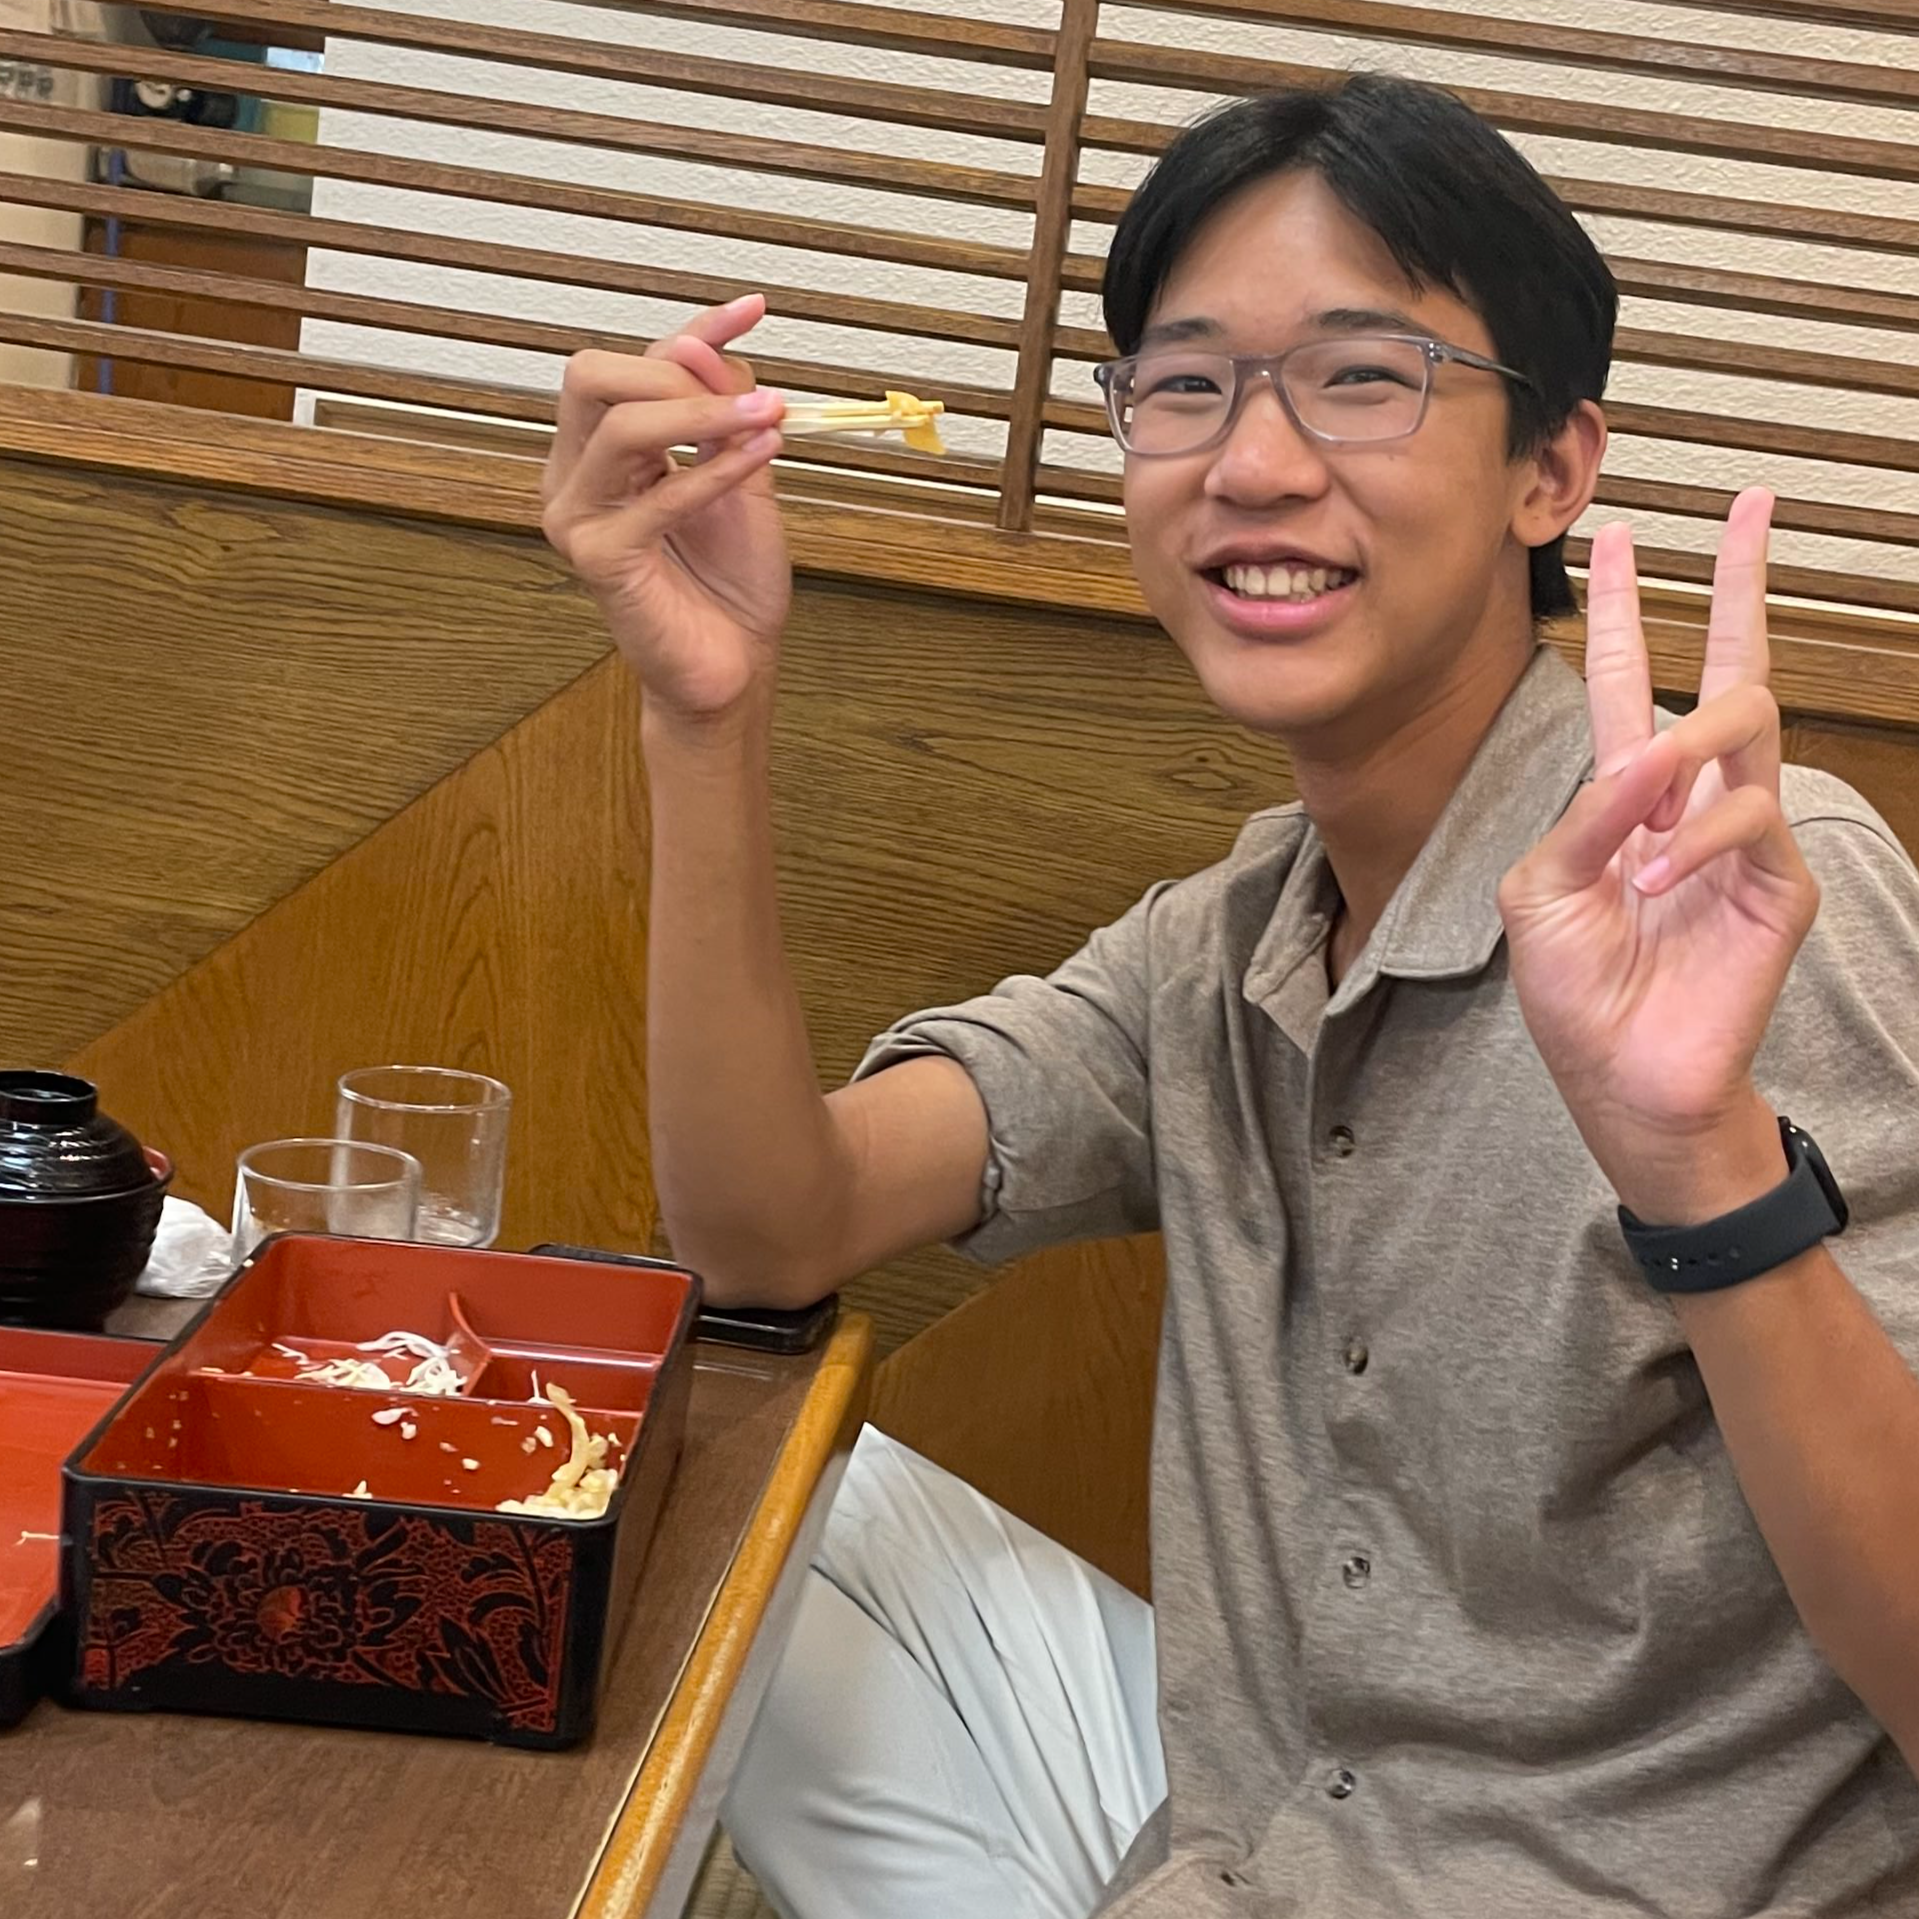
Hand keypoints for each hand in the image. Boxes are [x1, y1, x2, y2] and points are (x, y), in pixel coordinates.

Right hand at [541, 294, 791, 722]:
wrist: (736, 663)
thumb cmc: (732, 581)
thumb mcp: (740, 473)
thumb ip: (725, 411)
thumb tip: (712, 344)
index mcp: (604, 450)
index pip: (631, 364)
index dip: (694, 329)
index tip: (753, 309)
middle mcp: (577, 476)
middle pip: (594, 376)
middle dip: (675, 371)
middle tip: (746, 396)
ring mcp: (577, 517)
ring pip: (619, 426)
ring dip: (701, 412)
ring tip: (764, 418)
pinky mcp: (599, 559)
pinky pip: (656, 497)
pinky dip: (713, 471)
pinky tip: (759, 456)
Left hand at [1498, 489, 1818, 1224]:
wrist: (1621, 1077)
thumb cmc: (1576, 990)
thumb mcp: (1542, 895)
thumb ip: (1583, 817)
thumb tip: (1646, 754)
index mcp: (1623, 796)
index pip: (1633, 682)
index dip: (1630, 610)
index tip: (1621, 534)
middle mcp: (1689, 800)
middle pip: (1728, 668)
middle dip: (1737, 586)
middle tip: (1749, 510)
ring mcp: (1743, 835)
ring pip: (1745, 725)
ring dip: (1686, 752)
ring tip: (1642, 822)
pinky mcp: (1778, 881)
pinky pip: (1748, 820)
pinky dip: (1693, 842)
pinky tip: (1655, 880)